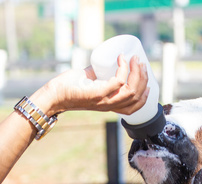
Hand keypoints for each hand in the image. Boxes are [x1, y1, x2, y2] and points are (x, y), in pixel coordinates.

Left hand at [32, 55, 149, 116]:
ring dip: (137, 73)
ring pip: (131, 91)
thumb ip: (99, 75)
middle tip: (141, 62)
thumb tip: (108, 60)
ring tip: (136, 60)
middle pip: (136, 96)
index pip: (135, 106)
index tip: (148, 80)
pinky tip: (121, 58)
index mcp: (110, 105)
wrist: (53, 95)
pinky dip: (123, 68)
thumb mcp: (90, 82)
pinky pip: (118, 81)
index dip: (146, 96)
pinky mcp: (98, 94)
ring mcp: (104, 101)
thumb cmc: (69, 88)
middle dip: (143, 78)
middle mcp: (109, 106)